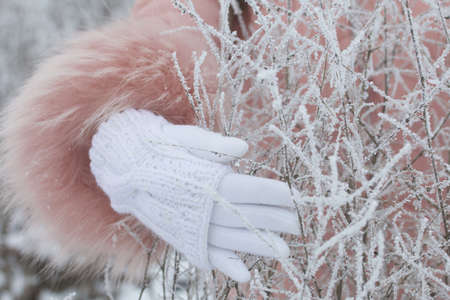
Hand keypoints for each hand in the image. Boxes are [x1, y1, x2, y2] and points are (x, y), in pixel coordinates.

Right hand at [89, 109, 298, 281]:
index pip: (245, 188)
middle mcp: (200, 206)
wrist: (128, 167)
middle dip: (274, 219)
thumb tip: (243, 147)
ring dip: (257, 245)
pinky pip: (206, 252)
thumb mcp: (183, 137)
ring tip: (283, 251)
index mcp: (203, 180)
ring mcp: (191, 224)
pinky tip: (245, 275)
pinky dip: (225, 264)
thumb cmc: (161, 148)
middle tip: (300, 224)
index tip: (294, 196)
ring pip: (230, 237)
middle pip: (244, 215)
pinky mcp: (184, 234)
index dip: (270, 193)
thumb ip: (212, 144)